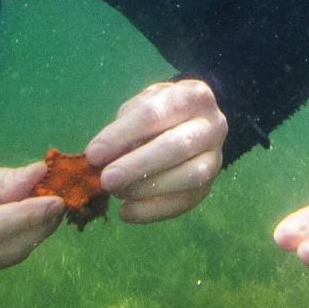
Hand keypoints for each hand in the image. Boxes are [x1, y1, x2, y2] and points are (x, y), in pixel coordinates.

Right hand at [0, 154, 65, 280]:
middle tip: (59, 200)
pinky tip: (24, 222)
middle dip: (37, 227)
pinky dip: (13, 243)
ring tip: (47, 208)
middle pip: (4, 250)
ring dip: (30, 236)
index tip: (58, 199)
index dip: (31, 216)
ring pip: (2, 260)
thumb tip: (39, 178)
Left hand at [84, 79, 227, 222]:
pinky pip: (185, 202)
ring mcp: (216, 157)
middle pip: (176, 146)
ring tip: (116, 192)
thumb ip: (123, 129)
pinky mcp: (210, 185)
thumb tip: (101, 158)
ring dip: (148, 188)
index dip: (121, 135)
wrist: (190, 121)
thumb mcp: (140, 106)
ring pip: (189, 176)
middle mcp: (212, 125)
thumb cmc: (157, 112)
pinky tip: (127, 211)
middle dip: (136, 165)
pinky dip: (153, 211)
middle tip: (105, 180)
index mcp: (192, 96)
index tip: (93, 154)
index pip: (153, 114)